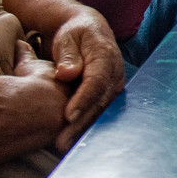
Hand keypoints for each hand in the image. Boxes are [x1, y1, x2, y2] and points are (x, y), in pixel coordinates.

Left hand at [43, 11, 126, 150]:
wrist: (90, 32)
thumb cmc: (75, 34)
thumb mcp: (68, 38)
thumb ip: (68, 55)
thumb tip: (66, 73)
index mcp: (106, 56)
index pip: (97, 82)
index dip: (83, 100)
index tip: (68, 115)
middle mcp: (115, 74)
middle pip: (100, 102)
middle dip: (81, 123)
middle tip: (61, 140)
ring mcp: (115, 87)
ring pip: (101, 112)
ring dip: (83, 130)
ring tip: (63, 145)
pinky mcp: (110, 96)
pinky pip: (99, 113)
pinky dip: (86, 127)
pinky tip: (72, 142)